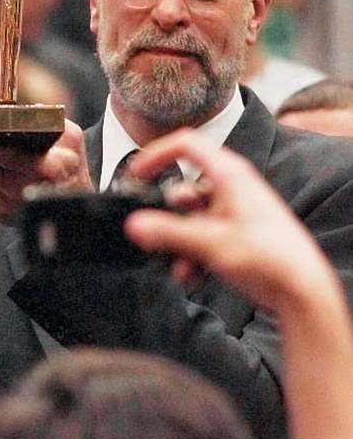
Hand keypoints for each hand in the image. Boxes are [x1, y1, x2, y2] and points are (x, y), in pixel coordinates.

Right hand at [124, 131, 331, 312]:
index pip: (186, 145)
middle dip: (167, 215)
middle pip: (185, 188)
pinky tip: (191, 274)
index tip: (137, 174)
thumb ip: (168, 233)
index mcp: (230, 175)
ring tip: (178, 264)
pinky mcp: (239, 234)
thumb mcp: (210, 243)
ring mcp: (236, 212)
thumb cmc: (272, 259)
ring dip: (179, 240)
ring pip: (192, 217)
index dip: (157, 154)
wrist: (304, 293)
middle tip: (152, 230)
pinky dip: (192, 252)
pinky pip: (204, 235)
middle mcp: (233, 189)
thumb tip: (134, 224)